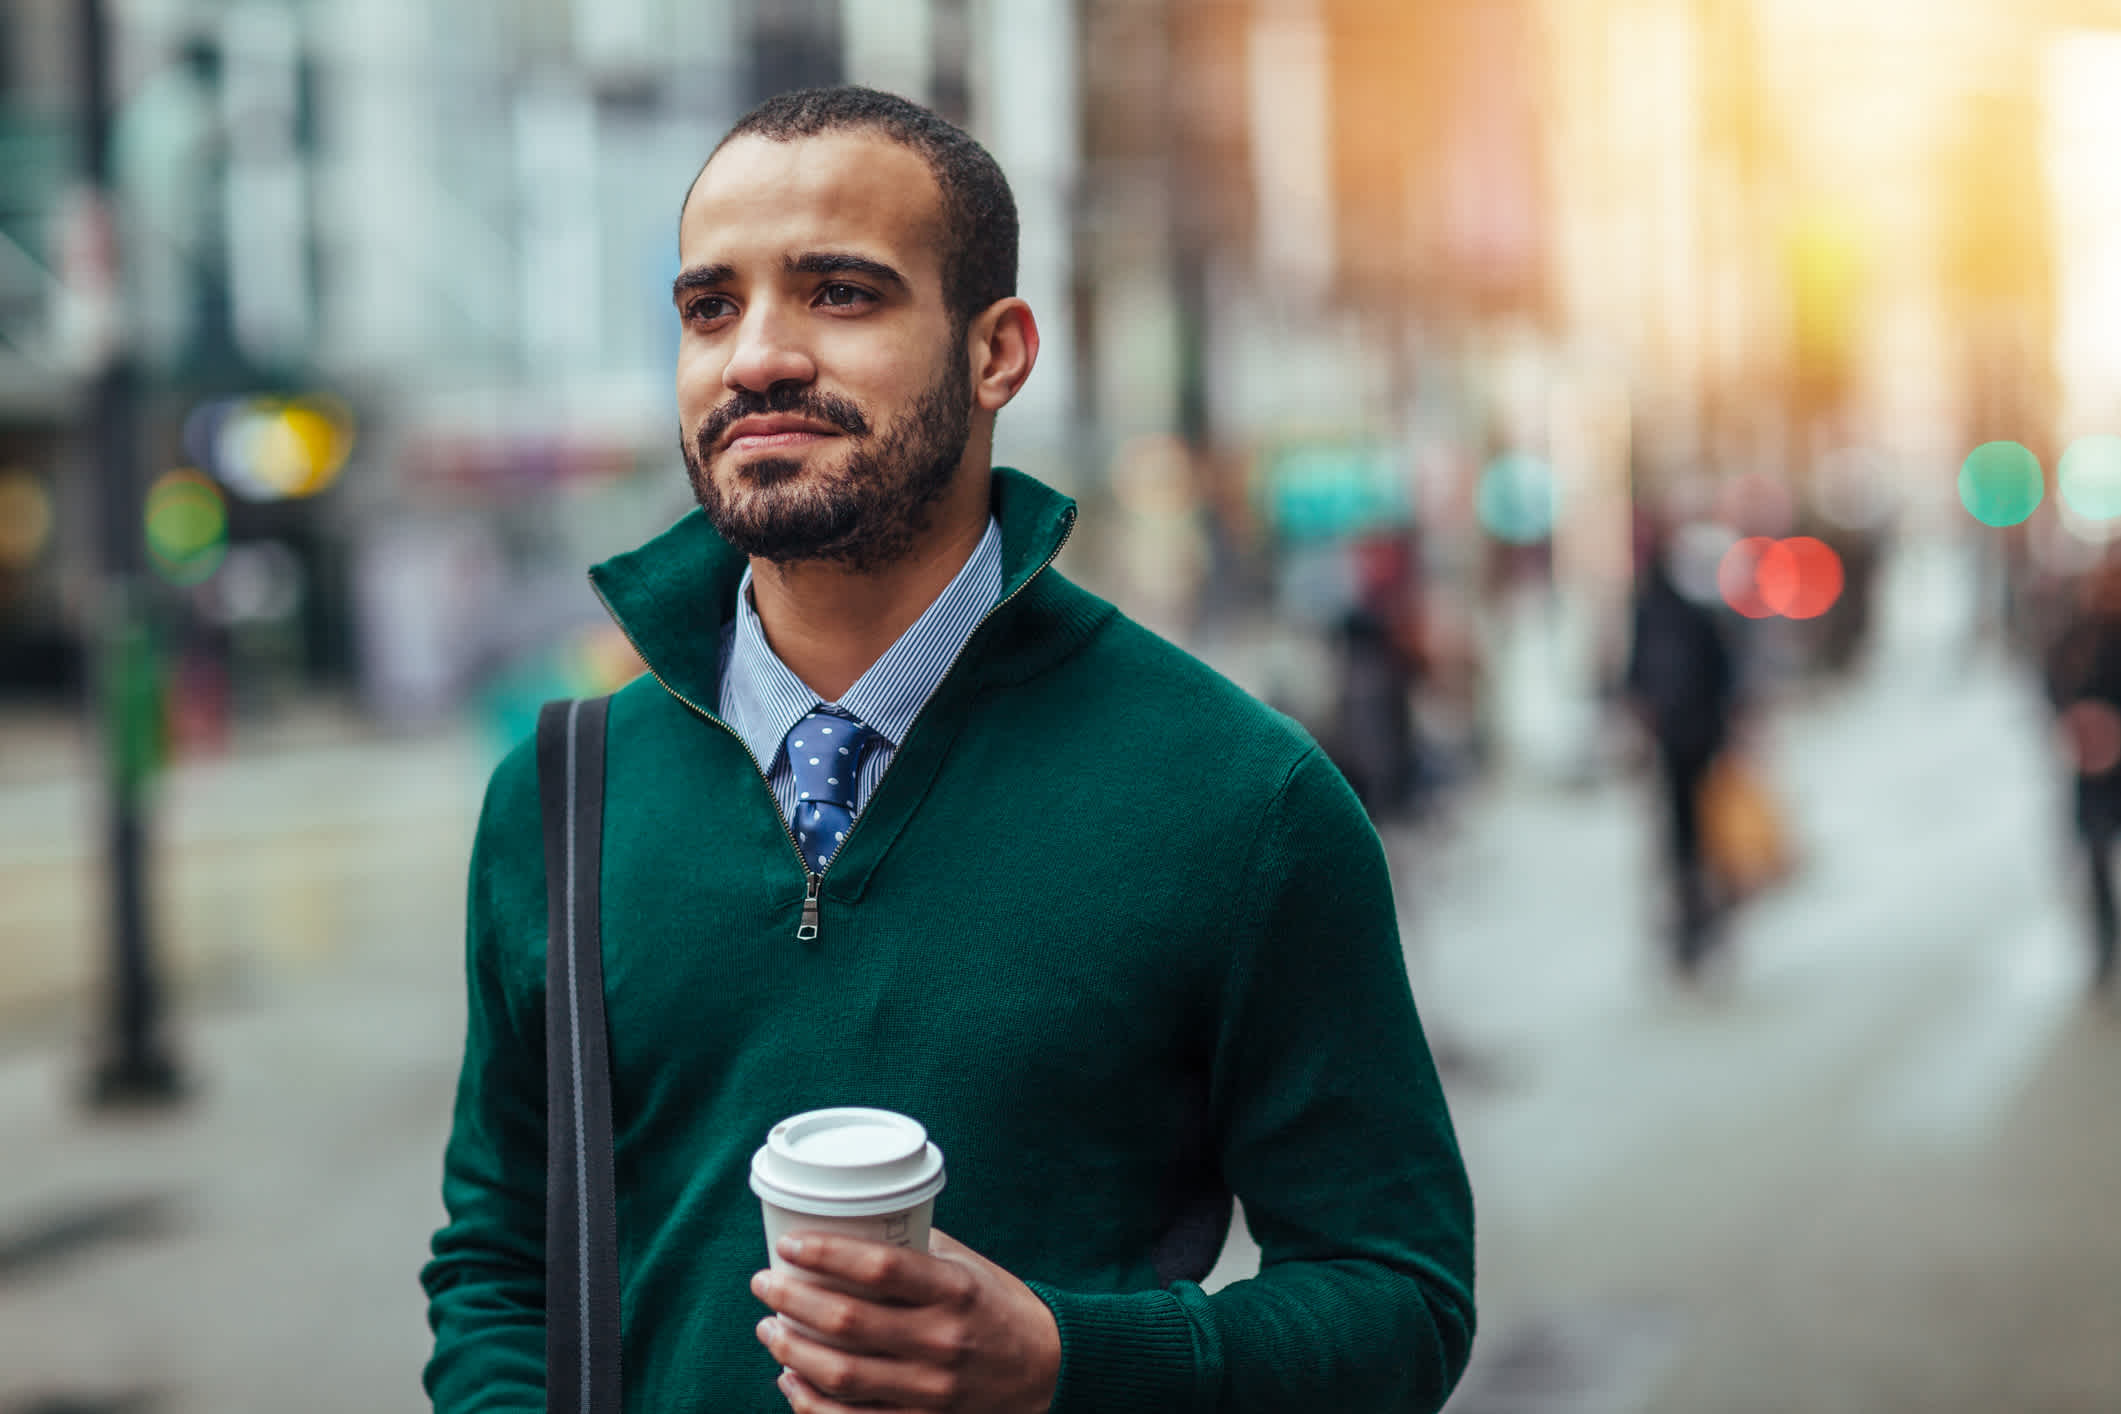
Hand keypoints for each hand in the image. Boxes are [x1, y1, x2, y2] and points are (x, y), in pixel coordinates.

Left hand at [751, 1227, 1060, 1412]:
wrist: (1048, 1369)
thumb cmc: (998, 1306)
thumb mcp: (966, 1267)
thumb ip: (914, 1249)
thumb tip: (849, 1224)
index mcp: (955, 1290)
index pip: (880, 1267)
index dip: (826, 1253)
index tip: (789, 1244)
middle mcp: (942, 1340)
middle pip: (847, 1321)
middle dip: (792, 1300)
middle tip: (765, 1283)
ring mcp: (932, 1389)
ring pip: (841, 1374)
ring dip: (791, 1350)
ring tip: (769, 1328)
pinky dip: (811, 1404)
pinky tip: (789, 1381)